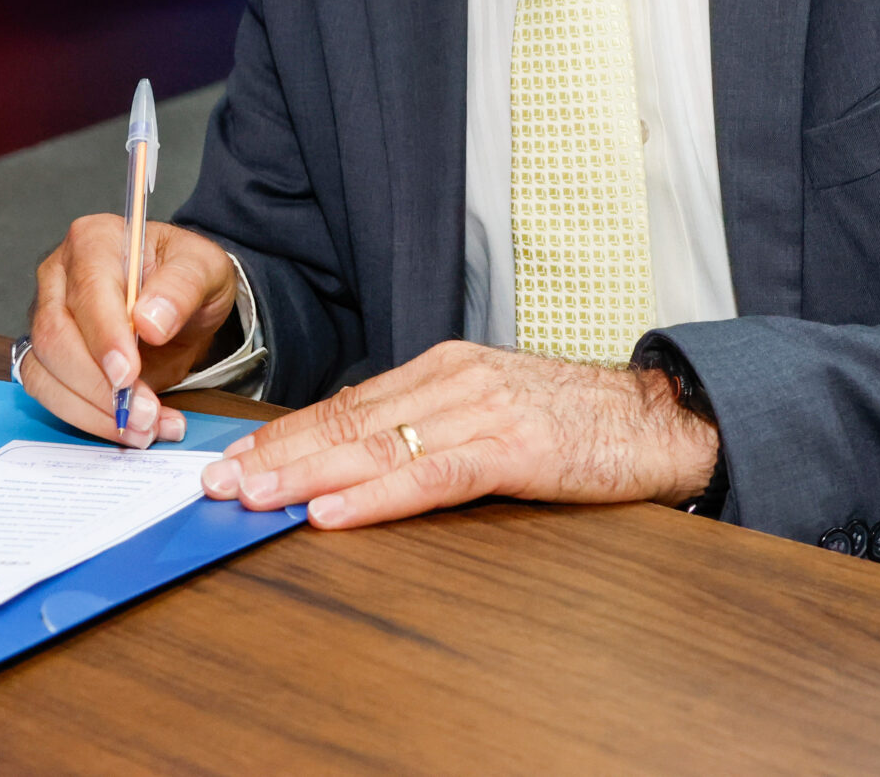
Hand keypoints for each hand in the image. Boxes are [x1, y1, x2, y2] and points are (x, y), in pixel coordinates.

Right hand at [24, 217, 240, 446]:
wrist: (182, 302)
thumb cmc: (188, 276)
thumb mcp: (204, 269)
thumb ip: (182, 288)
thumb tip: (150, 321)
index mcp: (94, 240)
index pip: (88, 291)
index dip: (104, 337)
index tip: (128, 374)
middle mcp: (59, 276)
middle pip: (55, 336)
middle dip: (99, 386)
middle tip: (145, 414)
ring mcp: (47, 317)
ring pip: (46, 371)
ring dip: (93, 410)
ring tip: (145, 428)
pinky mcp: (48, 356)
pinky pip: (51, 394)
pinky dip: (88, 418)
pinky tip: (129, 429)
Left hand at [198, 340, 720, 529]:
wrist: (663, 417)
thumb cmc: (579, 422)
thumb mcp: (493, 409)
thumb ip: (431, 424)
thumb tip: (357, 457)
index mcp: (445, 367)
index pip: (346, 404)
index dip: (284, 435)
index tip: (232, 461)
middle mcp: (454, 379)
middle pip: (347, 421)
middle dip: (276, 455)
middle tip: (216, 483)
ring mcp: (482, 410)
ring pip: (375, 445)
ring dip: (306, 474)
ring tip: (253, 497)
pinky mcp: (513, 448)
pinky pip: (430, 476)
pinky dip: (375, 497)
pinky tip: (333, 511)